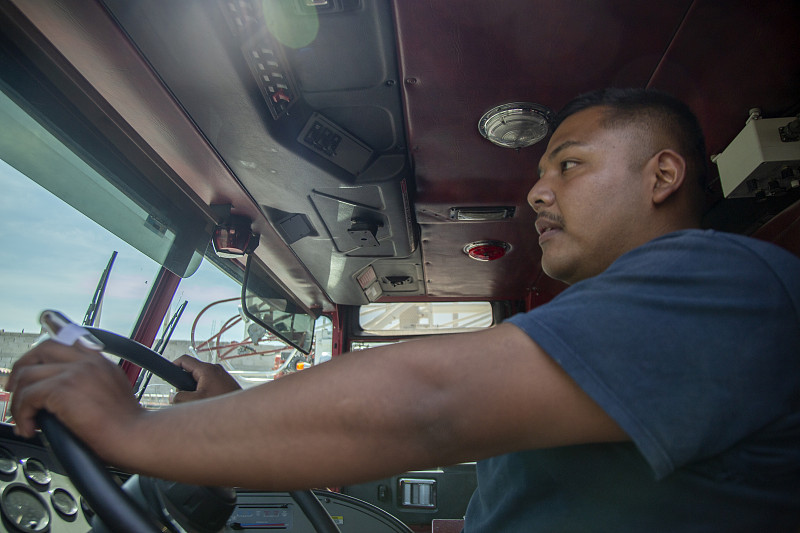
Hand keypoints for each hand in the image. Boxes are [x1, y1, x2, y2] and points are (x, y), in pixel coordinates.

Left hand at [6, 340, 143, 460]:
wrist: (135, 435)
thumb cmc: (127, 425)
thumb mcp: (114, 392)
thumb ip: (92, 383)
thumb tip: (64, 395)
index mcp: (100, 361)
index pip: (64, 343)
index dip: (42, 357)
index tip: (32, 373)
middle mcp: (88, 361)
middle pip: (41, 350)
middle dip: (21, 369)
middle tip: (15, 390)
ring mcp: (75, 372)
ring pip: (28, 375)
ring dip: (19, 401)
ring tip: (24, 420)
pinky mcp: (63, 389)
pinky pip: (27, 397)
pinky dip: (21, 415)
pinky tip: (29, 428)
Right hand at [171, 355, 240, 403]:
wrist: (244, 411)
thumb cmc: (223, 404)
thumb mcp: (195, 401)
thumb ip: (179, 397)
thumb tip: (175, 396)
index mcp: (206, 369)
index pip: (184, 360)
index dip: (173, 365)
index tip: (167, 374)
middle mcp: (215, 369)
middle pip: (191, 371)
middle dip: (184, 383)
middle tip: (183, 396)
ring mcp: (221, 375)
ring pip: (200, 379)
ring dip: (194, 389)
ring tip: (197, 402)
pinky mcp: (225, 383)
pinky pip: (208, 384)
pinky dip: (203, 391)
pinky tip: (205, 403)